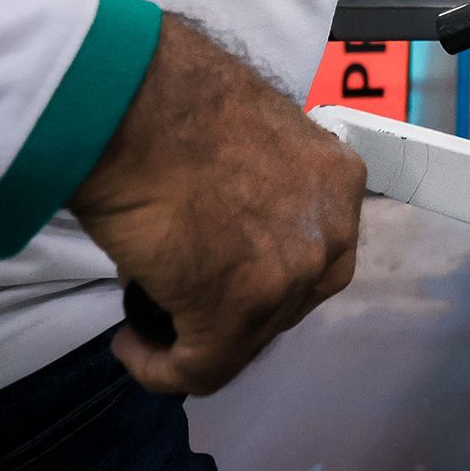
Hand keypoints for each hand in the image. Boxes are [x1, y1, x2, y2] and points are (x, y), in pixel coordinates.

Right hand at [68, 15, 366, 395]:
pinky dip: (161, 367)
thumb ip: (258, 188)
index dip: (261, 271)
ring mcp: (292, 273)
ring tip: (147, 322)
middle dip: (233, 308)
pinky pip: (202, 367)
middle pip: (288, 299)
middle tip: (176, 297)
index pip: (312, 251)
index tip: (211, 270)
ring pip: (246, 336)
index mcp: (339, 181)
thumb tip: (223, 226)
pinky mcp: (240, 309)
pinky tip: (131, 345)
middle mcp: (332, 229)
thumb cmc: (173, 103)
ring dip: (194, 336)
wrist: (137, 104)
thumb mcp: (249, 140)